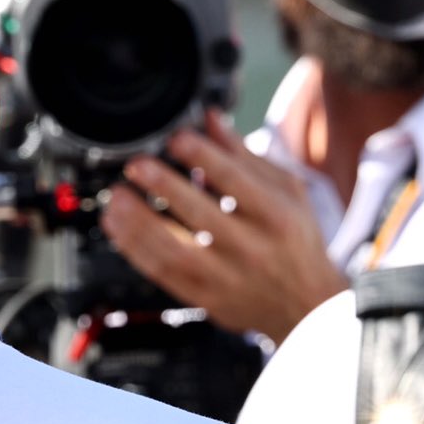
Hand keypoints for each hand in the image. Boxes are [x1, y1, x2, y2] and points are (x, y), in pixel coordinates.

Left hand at [101, 110, 348, 341]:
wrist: (307, 305)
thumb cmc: (295, 241)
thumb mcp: (286, 192)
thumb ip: (245, 156)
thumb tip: (210, 118)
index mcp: (276, 215)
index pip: (236, 181)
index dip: (204, 156)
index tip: (176, 138)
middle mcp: (252, 247)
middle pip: (202, 214)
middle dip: (164, 186)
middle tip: (136, 165)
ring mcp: (227, 277)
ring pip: (175, 251)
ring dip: (138, 222)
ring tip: (116, 197)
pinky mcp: (205, 297)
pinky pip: (163, 273)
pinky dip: (134, 249)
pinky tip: (117, 226)